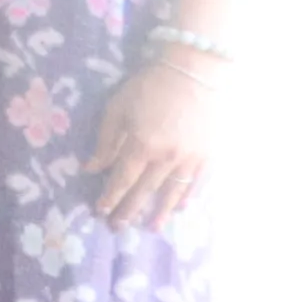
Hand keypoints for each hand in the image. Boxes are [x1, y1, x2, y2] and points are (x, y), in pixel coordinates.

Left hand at [92, 50, 225, 231]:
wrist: (196, 72)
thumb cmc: (150, 87)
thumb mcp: (118, 108)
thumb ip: (106, 141)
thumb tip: (91, 168)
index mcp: (142, 145)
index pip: (121, 180)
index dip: (110, 197)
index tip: (100, 211)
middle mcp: (167, 158)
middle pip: (144, 191)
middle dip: (129, 210)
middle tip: (117, 227)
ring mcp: (192, 159)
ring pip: (172, 193)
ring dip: (159, 212)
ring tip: (150, 228)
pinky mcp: (210, 156)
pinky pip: (198, 184)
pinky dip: (188, 198)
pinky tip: (180, 209)